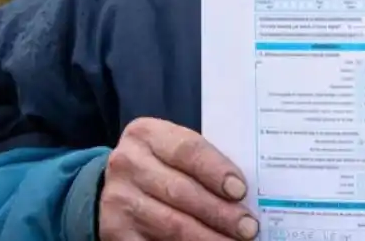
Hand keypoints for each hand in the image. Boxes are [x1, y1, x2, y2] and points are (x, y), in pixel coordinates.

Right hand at [99, 117, 258, 240]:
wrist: (119, 186)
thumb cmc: (162, 165)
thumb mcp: (175, 151)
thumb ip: (204, 163)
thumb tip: (244, 194)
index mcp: (147, 134)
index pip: (187, 150)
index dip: (216, 171)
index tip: (240, 191)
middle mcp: (128, 164)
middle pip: (182, 191)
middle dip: (220, 213)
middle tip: (249, 227)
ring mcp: (119, 200)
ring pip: (172, 224)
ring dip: (208, 238)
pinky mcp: (116, 231)